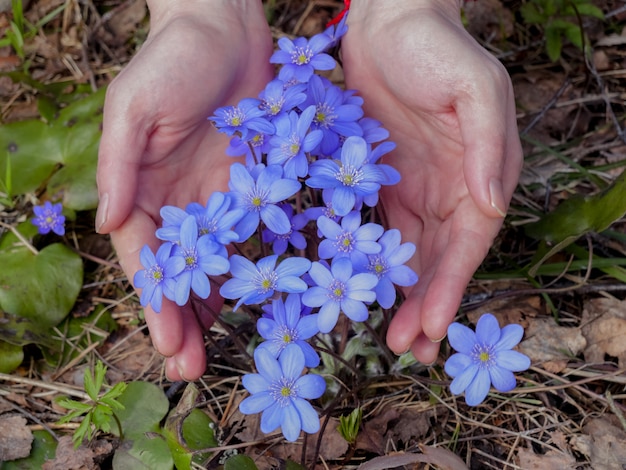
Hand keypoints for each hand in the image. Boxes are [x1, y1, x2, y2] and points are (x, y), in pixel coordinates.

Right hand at [96, 0, 273, 380]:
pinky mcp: (255, 187)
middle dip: (185, 321)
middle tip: (194, 370)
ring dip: (220, 309)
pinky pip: (257, 235)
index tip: (170, 347)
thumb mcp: (134, 107)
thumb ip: (121, 165)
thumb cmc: (172, 60)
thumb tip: (112, 222)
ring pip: (219, 265)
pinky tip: (269, 300)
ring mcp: (220, 199)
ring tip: (227, 351)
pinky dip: (259, 268)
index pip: (147, 262)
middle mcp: (181, 205)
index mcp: (144, 193)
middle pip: (181, 275)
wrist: (226, 26)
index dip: (157, 306)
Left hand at [342, 0, 522, 362]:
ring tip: (390, 338)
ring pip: (411, 255)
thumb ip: (485, 145)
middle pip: (440, 260)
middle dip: (426, 305)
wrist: (388, 24)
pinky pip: (382, 231)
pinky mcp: (382, 184)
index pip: (468, 243)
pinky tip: (363, 290)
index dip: (451, 286)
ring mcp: (416, 189)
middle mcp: (452, 190)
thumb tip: (490, 204)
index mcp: (480, 175)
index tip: (432, 325)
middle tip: (409, 350)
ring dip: (402, 296)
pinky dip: (376, 264)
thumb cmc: (435, 49)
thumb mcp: (473, 87)